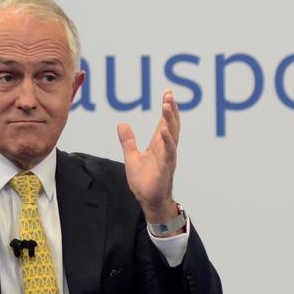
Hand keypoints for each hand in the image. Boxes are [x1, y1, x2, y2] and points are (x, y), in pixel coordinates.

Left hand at [117, 89, 179, 224]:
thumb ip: (128, 140)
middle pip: (171, 125)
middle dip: (171, 109)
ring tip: (167, 105)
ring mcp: (167, 157)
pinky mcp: (165, 168)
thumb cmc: (144, 180)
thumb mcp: (131, 156)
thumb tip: (121, 124)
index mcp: (158, 145)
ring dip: (170, 120)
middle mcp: (166, 148)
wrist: (148, 200)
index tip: (167, 93)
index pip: (164, 122)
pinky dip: (166, 141)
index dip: (167, 108)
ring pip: (171, 135)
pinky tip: (163, 130)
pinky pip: (168, 152)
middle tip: (169, 94)